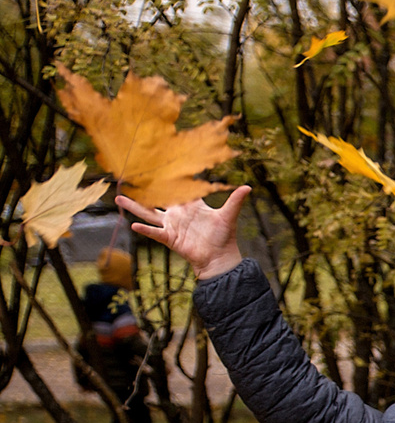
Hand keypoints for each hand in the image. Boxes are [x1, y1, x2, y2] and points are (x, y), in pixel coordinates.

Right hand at [121, 186, 250, 277]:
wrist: (219, 257)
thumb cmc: (224, 237)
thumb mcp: (228, 216)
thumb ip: (235, 201)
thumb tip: (248, 187)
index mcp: (191, 206)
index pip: (178, 189)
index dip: (169, 178)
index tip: (157, 165)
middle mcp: (178, 214)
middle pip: (157, 199)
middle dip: (144, 190)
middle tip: (128, 178)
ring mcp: (172, 225)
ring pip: (148, 213)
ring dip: (134, 207)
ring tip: (118, 199)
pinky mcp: (170, 238)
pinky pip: (155, 232)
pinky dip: (145, 230)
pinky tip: (133, 225)